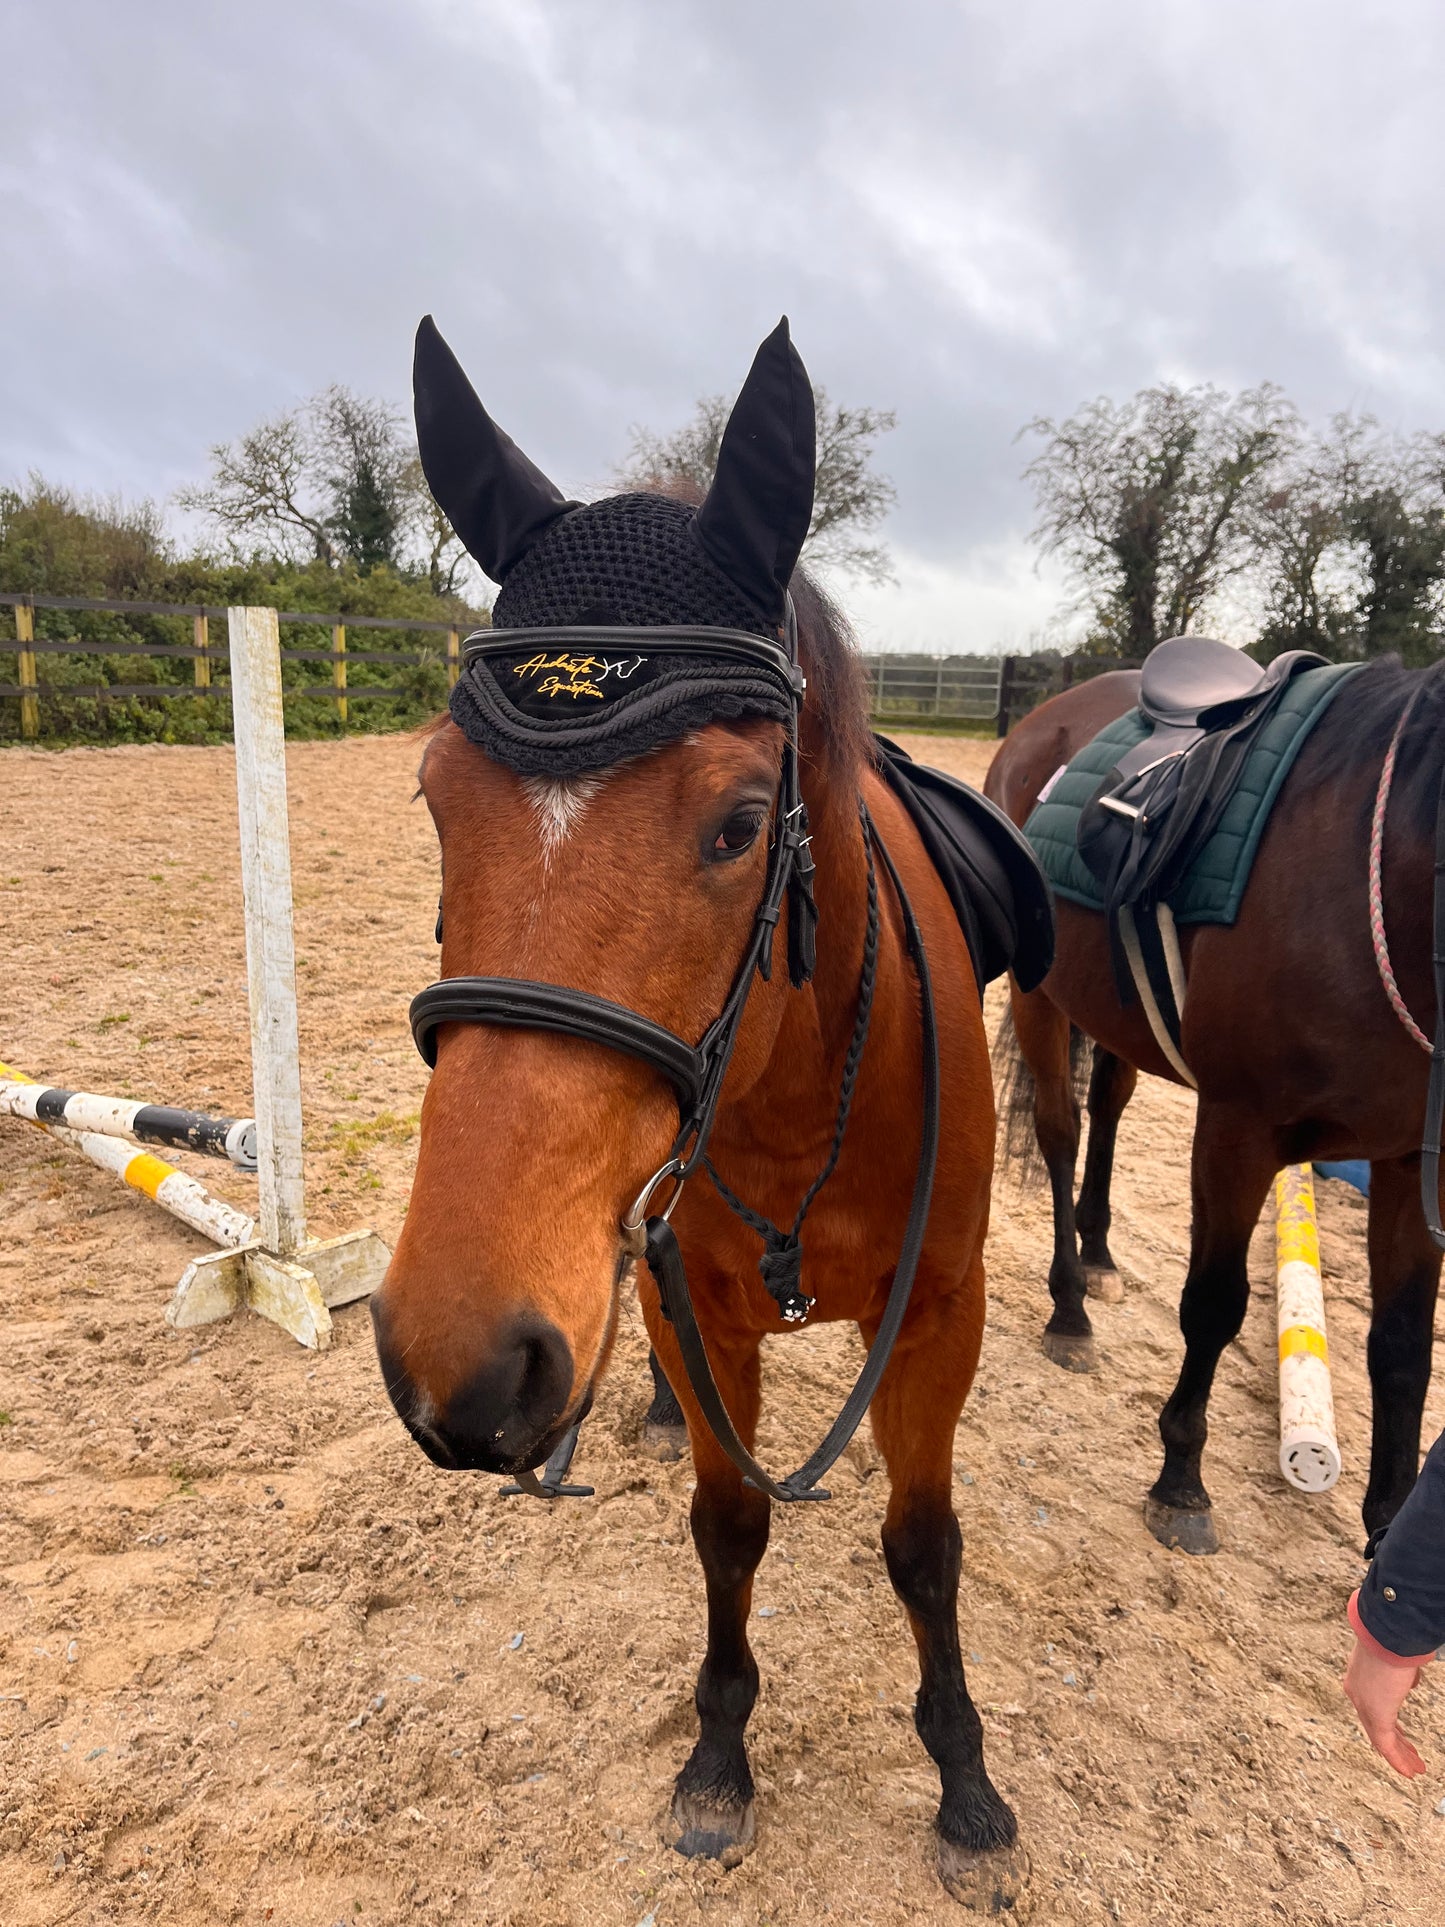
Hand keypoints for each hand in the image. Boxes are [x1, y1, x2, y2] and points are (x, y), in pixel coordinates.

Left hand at [1343, 1637, 1426, 1776]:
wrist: (1387, 1636)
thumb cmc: (1393, 1639)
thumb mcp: (1397, 1658)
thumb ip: (1401, 1672)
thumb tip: (1409, 1679)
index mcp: (1359, 1677)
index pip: (1371, 1706)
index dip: (1388, 1722)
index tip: (1400, 1734)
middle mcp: (1357, 1691)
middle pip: (1374, 1725)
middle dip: (1396, 1742)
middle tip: (1408, 1755)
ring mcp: (1364, 1703)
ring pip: (1380, 1738)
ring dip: (1400, 1755)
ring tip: (1414, 1768)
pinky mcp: (1376, 1714)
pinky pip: (1386, 1744)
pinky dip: (1398, 1760)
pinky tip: (1409, 1770)